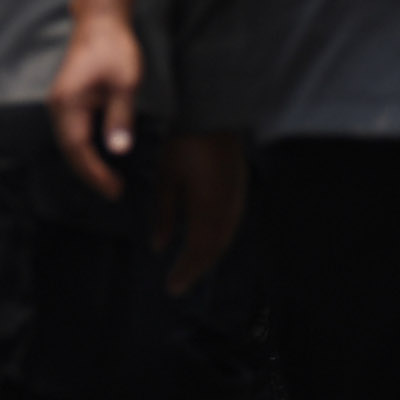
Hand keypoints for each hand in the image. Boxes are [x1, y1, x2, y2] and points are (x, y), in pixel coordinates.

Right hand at [49, 0, 155, 197]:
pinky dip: (83, 149)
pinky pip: (71, 132)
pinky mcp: (66, 100)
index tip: (113, 190)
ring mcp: (59, 103)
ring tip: (108, 181)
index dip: (95, 173)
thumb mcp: (126, 82)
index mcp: (68, 104)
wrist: (100, 21)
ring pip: (69, 143)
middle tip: (114, 192)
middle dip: (90, 174)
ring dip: (86, 163)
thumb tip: (118, 149)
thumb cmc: (115, 48)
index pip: (78, 149)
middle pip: (69, 150)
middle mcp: (57, 107)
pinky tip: (99, 157)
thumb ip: (120, 116)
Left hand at [157, 131, 247, 293]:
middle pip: (216, 246)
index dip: (187, 271)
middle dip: (197, 266)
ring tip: (191, 265)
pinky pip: (231, 221)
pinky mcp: (240, 186)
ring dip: (209, 254)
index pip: (200, 248)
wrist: (213, 111)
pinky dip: (217, 237)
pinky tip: (207, 240)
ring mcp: (238, 195)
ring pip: (226, 235)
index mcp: (209, 205)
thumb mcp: (166, 178)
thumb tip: (159, 246)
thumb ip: (165, 213)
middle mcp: (229, 205)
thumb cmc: (184, 142)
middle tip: (179, 282)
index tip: (172, 288)